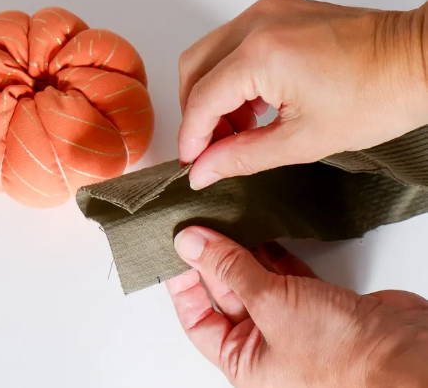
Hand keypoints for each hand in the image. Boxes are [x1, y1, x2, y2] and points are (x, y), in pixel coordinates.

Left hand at [167, 227, 427, 386]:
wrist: (403, 354)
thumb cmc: (336, 353)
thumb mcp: (269, 305)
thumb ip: (228, 269)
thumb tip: (189, 242)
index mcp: (243, 361)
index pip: (198, 318)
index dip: (183, 284)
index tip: (177, 249)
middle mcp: (263, 343)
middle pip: (226, 292)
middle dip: (212, 258)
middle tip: (200, 222)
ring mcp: (290, 320)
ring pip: (254, 278)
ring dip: (241, 250)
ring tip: (224, 218)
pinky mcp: (315, 301)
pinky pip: (282, 273)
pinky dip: (271, 251)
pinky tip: (259, 229)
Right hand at [178, 0, 427, 188]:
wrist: (418, 62)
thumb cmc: (377, 97)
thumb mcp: (301, 141)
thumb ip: (241, 157)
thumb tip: (203, 170)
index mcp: (261, 55)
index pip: (202, 100)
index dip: (191, 137)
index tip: (192, 162)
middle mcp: (257, 23)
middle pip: (193, 69)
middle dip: (195, 114)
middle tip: (211, 147)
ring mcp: (268, 12)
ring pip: (209, 54)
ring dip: (211, 95)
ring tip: (236, 130)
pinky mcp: (279, 12)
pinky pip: (233, 44)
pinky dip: (231, 77)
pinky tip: (252, 105)